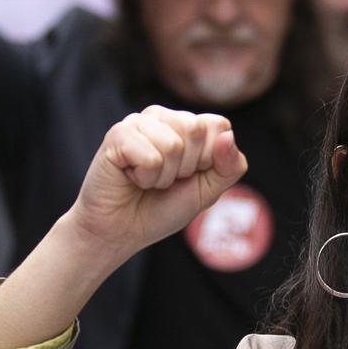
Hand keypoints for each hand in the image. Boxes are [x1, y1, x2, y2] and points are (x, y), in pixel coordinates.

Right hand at [65, 108, 247, 264]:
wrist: (122, 231)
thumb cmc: (163, 208)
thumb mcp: (208, 191)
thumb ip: (229, 166)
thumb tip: (227, 136)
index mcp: (188, 124)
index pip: (218, 125)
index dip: (210, 159)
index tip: (189, 175)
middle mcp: (163, 117)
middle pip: (196, 130)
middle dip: (186, 168)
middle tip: (165, 179)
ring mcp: (139, 122)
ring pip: (173, 144)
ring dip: (163, 176)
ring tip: (147, 180)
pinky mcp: (118, 135)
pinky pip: (150, 157)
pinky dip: (145, 178)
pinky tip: (131, 177)